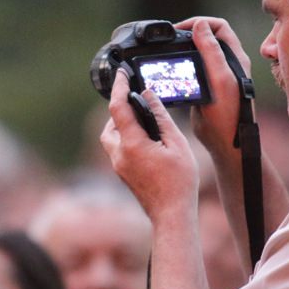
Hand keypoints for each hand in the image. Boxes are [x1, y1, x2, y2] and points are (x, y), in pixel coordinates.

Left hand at [100, 69, 199, 221]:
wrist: (171, 214)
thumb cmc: (179, 181)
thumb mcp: (176, 143)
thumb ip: (160, 117)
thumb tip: (149, 94)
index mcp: (132, 144)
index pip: (117, 107)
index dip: (118, 87)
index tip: (122, 73)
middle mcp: (119, 154)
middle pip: (110, 124)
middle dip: (120, 109)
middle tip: (137, 101)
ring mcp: (118, 166)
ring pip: (110, 137)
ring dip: (121, 125)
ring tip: (143, 122)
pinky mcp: (122, 174)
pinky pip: (117, 149)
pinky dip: (126, 139)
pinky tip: (145, 140)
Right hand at [174, 17, 253, 161]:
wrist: (225, 142)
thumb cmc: (228, 113)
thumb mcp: (220, 78)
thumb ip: (211, 50)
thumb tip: (200, 25)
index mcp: (235, 57)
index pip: (218, 27)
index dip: (199, 23)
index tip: (180, 30)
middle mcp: (227, 63)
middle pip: (207, 37)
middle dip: (188, 34)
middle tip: (171, 40)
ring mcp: (215, 75)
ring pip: (198, 53)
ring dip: (184, 50)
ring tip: (169, 54)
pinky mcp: (205, 87)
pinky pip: (192, 69)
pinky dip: (182, 66)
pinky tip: (172, 72)